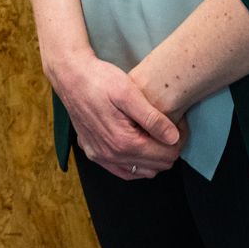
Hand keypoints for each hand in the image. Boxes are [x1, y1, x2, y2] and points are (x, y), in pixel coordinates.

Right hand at [49, 48, 183, 179]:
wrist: (70, 75)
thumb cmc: (99, 79)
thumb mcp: (129, 93)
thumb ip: (153, 118)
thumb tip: (174, 138)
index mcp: (123, 142)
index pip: (165, 155)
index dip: (178, 141)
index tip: (178, 124)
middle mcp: (111, 155)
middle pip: (156, 166)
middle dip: (168, 149)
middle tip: (170, 128)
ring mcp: (100, 156)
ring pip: (141, 172)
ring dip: (154, 158)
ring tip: (156, 135)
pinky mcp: (92, 152)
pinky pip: (122, 171)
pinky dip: (136, 165)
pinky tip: (140, 149)